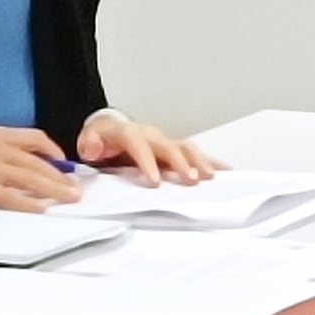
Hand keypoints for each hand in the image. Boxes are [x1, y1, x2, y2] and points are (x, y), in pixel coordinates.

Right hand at [0, 125, 77, 209]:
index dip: (53, 151)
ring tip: (68, 198)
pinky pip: (11, 197)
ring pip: (31, 178)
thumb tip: (18, 167)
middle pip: (38, 161)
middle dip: (61, 175)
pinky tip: (39, 209)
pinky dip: (28, 204)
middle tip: (75, 187)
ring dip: (53, 190)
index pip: (34, 138)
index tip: (63, 163)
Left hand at [76, 112, 215, 187]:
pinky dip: (210, 162)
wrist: (110, 133)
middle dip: (181, 162)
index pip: (139, 144)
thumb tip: (92, 148)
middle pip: (169, 145)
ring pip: (186, 147)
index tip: (155, 181)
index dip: (148, 162)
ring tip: (210, 177)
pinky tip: (225, 171)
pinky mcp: (174, 151)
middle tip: (191, 180)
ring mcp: (165, 142)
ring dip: (199, 161)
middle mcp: (151, 135)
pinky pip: (194, 154)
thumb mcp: (88, 141)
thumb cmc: (102, 141)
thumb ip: (89, 144)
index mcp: (129, 133)